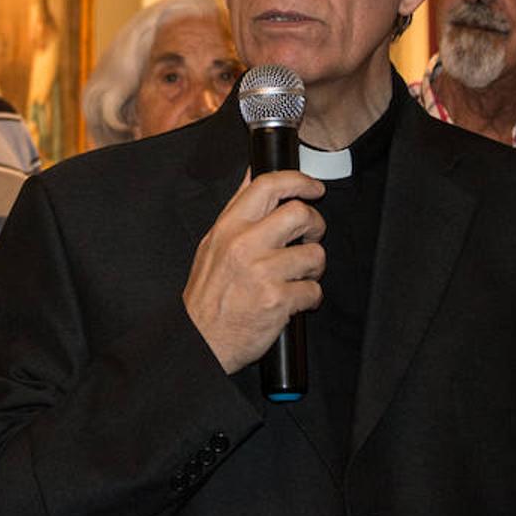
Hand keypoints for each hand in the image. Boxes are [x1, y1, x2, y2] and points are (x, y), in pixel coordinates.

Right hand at [183, 171, 325, 373]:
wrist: (200, 339)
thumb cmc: (208, 295)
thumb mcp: (212, 244)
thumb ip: (236, 211)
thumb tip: (251, 176)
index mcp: (229, 227)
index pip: (268, 185)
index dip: (299, 181)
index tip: (313, 187)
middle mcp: (245, 244)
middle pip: (300, 213)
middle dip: (315, 225)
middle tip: (309, 237)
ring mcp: (263, 272)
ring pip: (315, 254)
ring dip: (313, 268)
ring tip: (296, 277)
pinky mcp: (278, 300)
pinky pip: (314, 290)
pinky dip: (309, 298)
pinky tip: (292, 301)